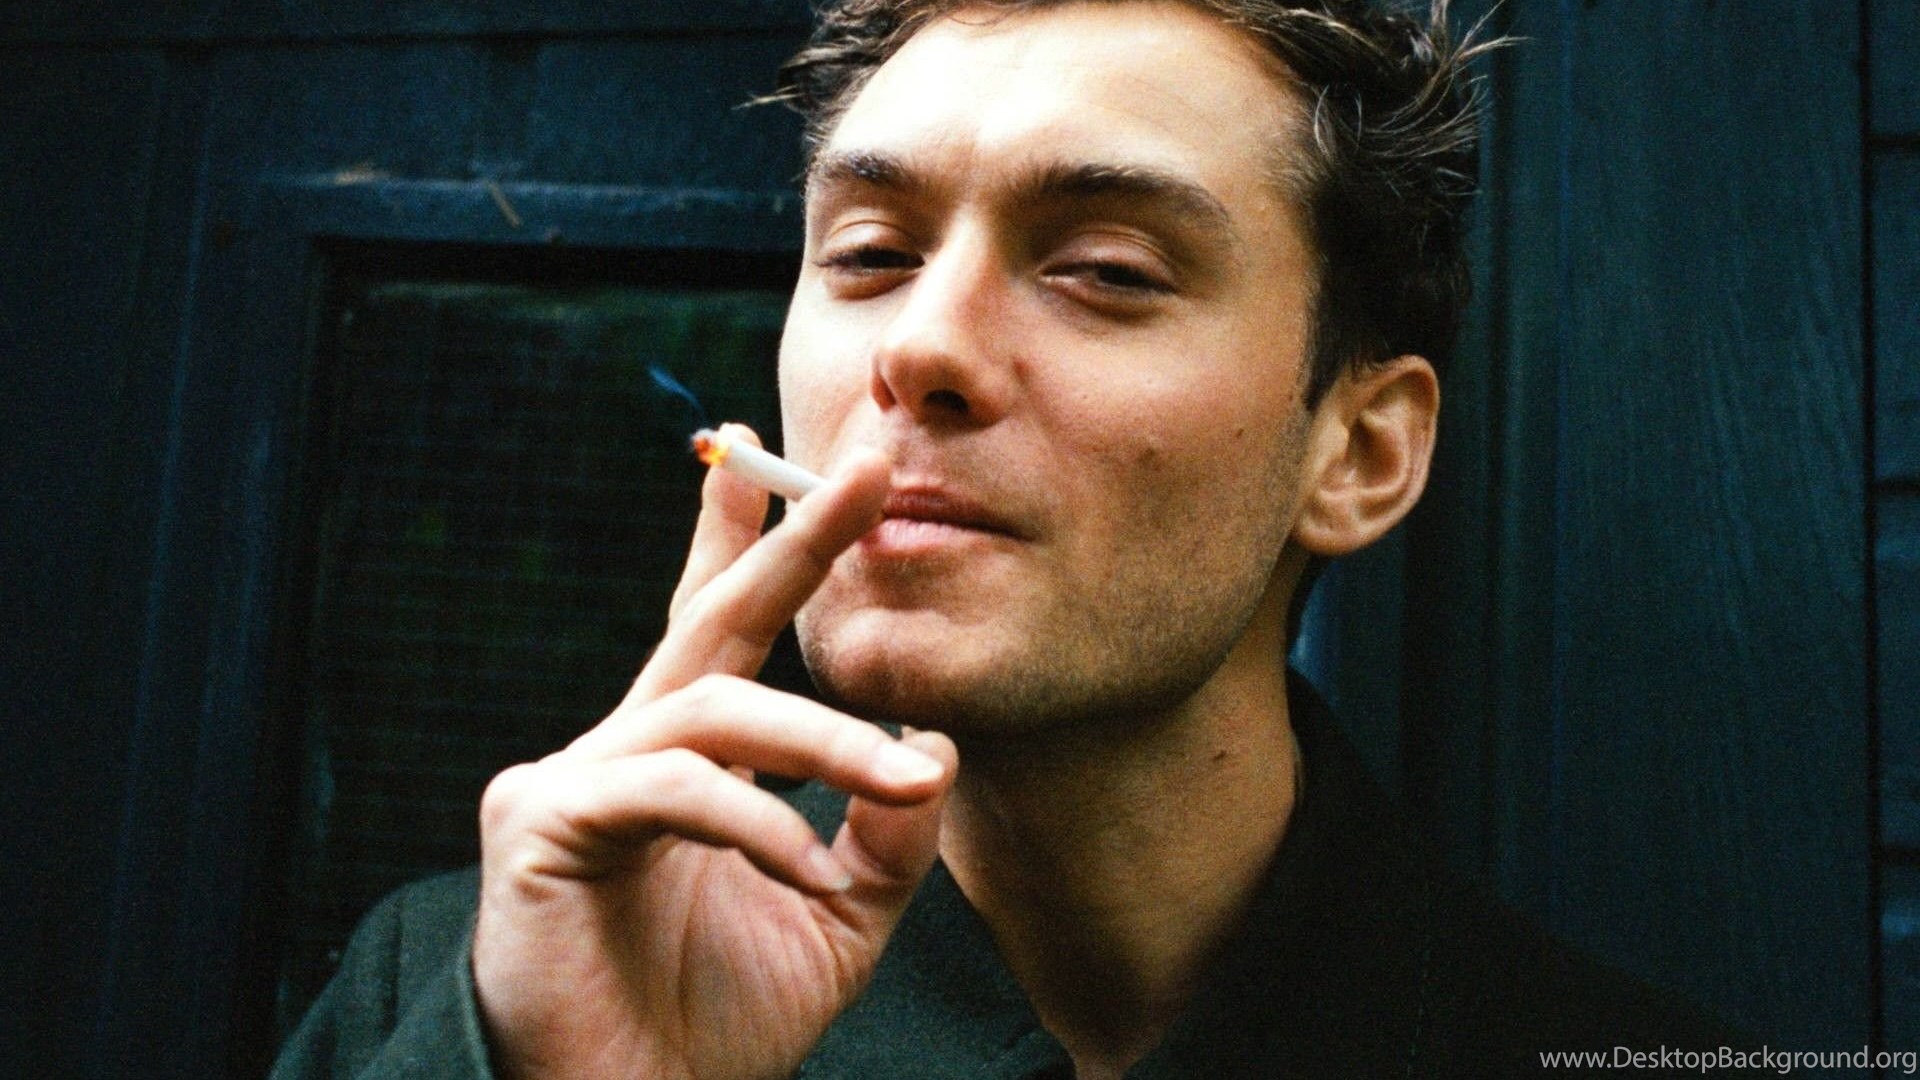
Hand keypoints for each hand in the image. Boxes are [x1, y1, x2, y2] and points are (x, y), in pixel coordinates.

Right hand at [471, 427, 955, 1079]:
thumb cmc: (716, 1022)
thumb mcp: (836, 920)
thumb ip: (884, 836)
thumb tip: (937, 746)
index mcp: (686, 759)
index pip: (721, 629)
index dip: (750, 539)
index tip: (776, 451)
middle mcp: (625, 747)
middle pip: (714, 620)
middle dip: (795, 540)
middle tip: (869, 470)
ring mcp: (573, 779)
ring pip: (714, 710)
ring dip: (821, 737)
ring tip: (899, 779)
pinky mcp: (542, 826)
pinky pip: (671, 789)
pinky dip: (754, 822)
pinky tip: (805, 866)